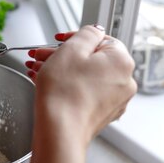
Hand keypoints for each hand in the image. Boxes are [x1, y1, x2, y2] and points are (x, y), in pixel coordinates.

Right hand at [25, 25, 136, 146]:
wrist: (60, 131)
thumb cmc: (65, 93)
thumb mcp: (72, 49)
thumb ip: (87, 33)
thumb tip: (95, 31)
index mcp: (122, 61)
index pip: (100, 38)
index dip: (74, 37)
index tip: (57, 40)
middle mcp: (124, 81)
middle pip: (92, 58)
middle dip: (63, 55)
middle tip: (42, 56)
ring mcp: (115, 100)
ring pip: (87, 76)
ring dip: (63, 70)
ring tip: (39, 71)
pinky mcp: (102, 114)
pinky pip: (86, 92)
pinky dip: (69, 86)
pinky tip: (49, 85)